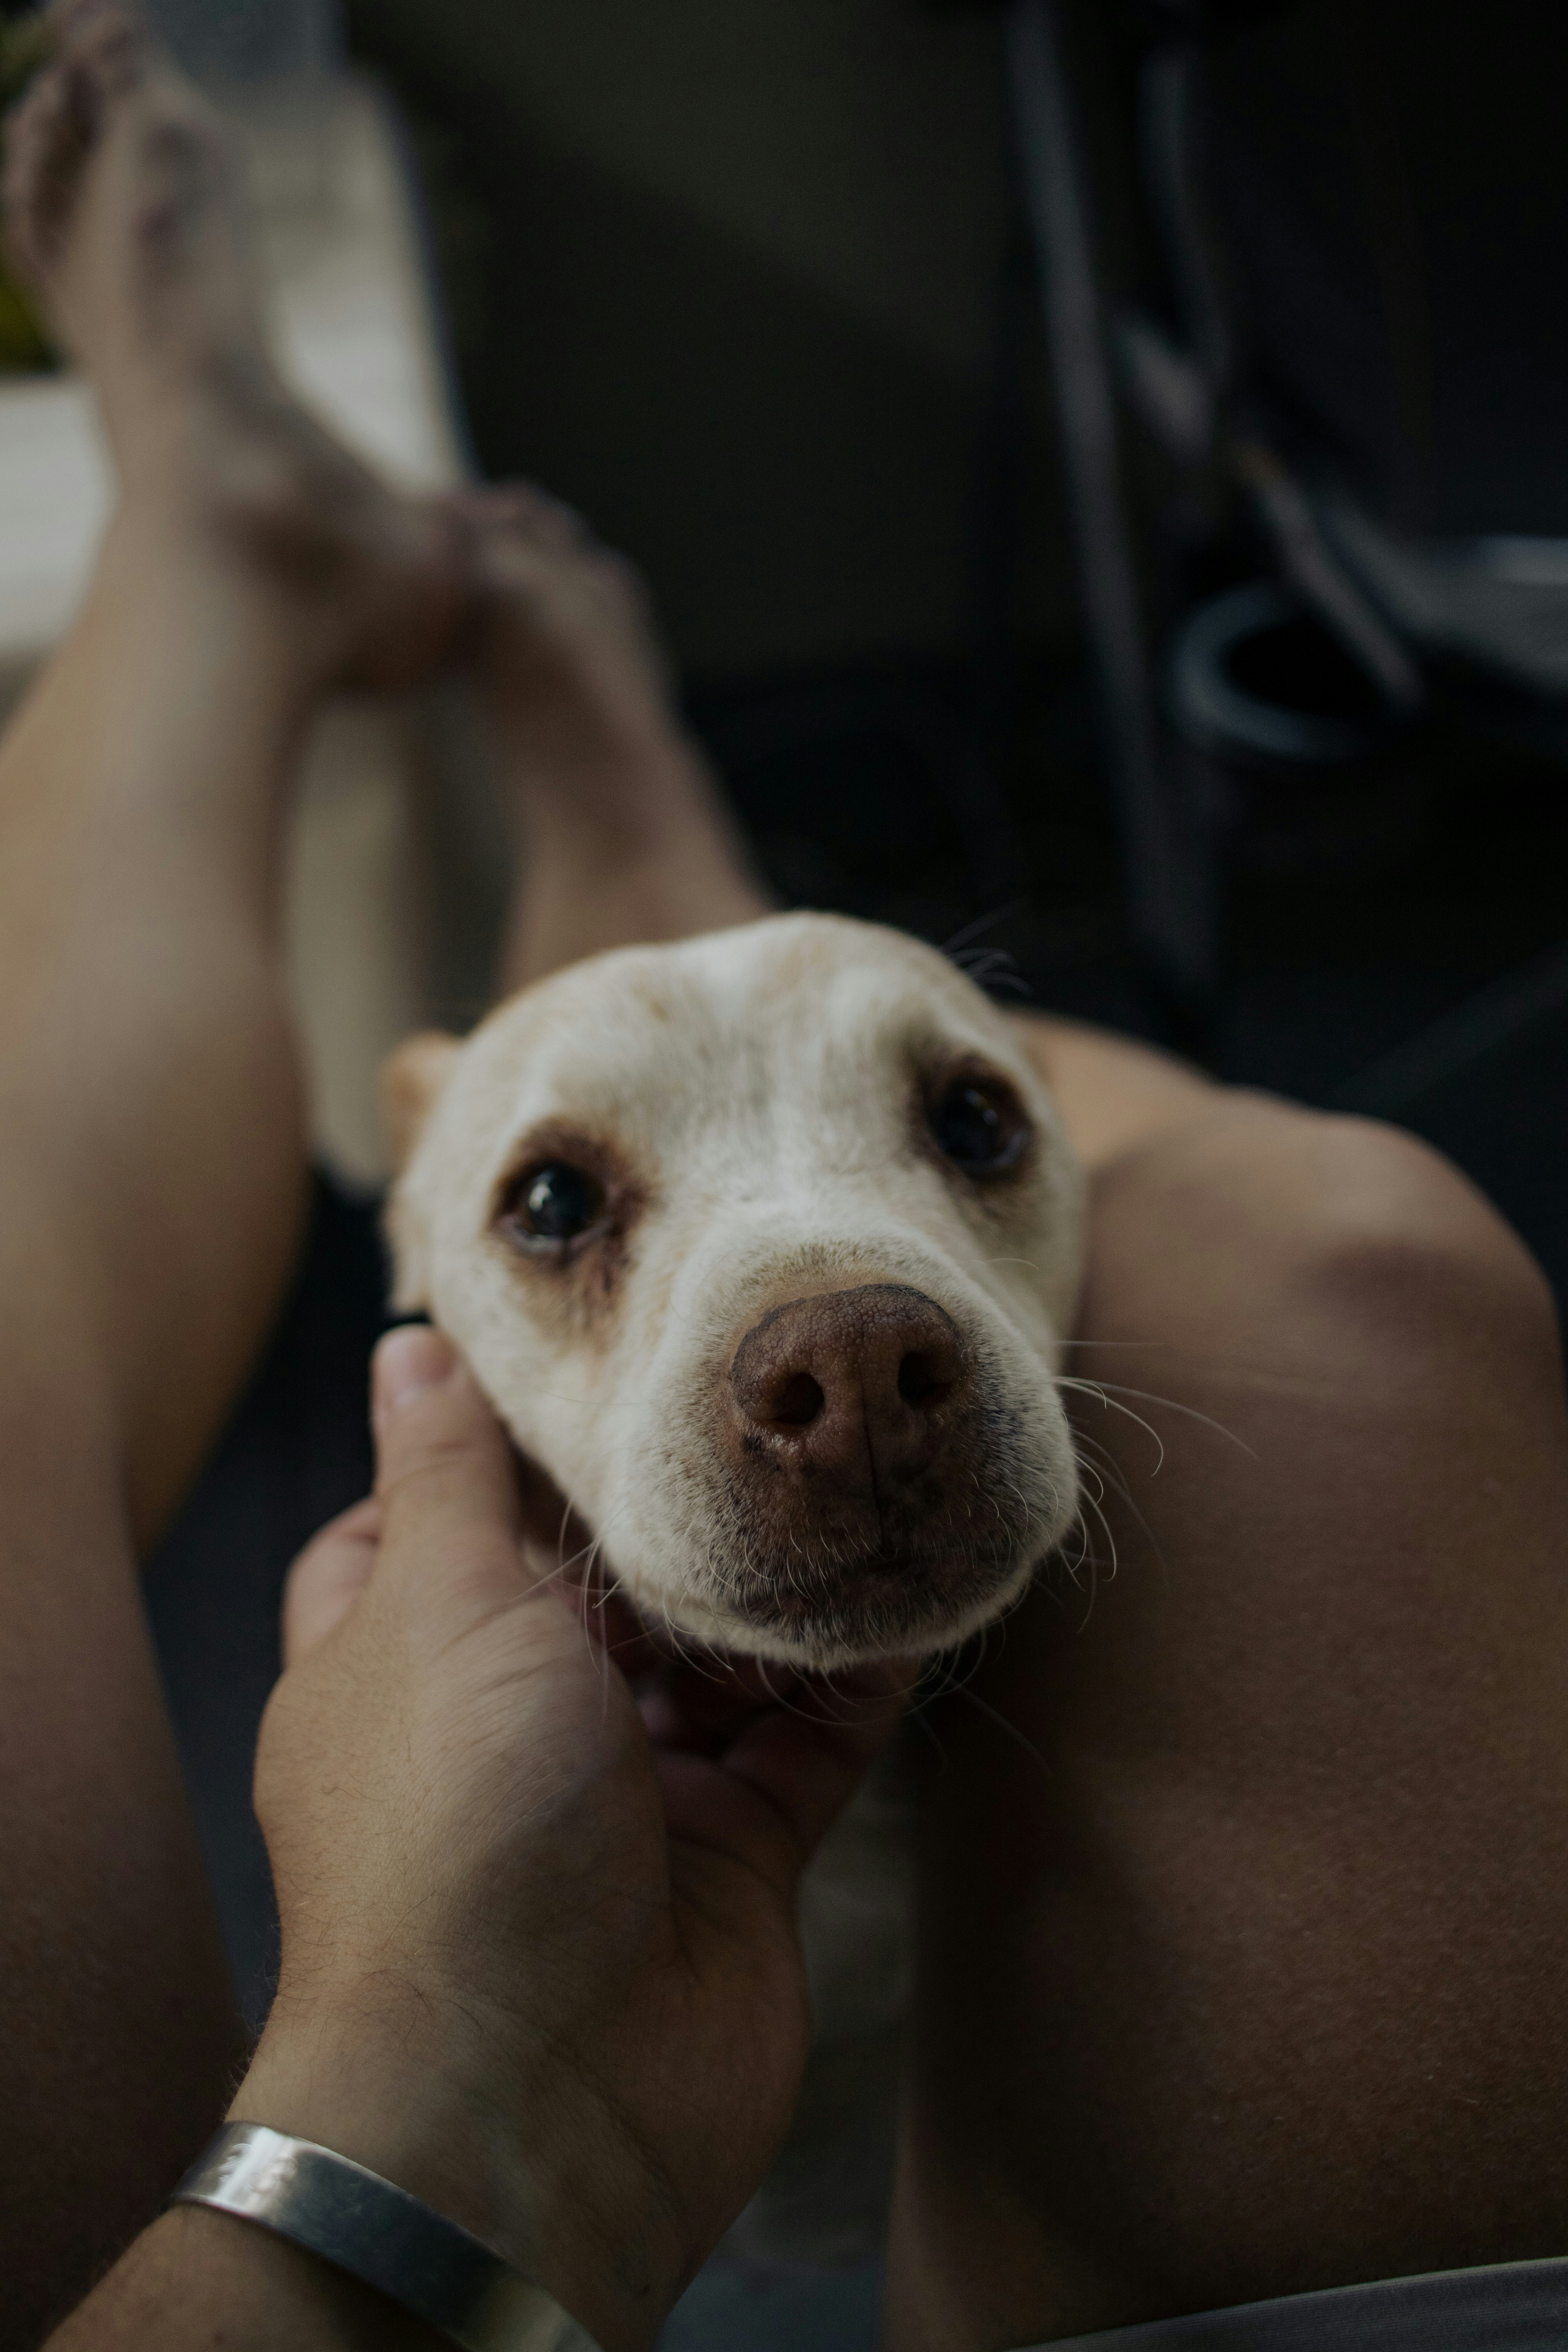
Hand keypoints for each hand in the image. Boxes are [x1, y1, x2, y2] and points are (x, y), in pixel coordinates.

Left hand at [236, 1327, 908, 2351]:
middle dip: (667, 1518)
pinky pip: (806, 1741)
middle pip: (593, 1588)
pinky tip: (898, 1591)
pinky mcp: (733, 1857)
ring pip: (712, 1661)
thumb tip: (408, 1347)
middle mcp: (508, 1725)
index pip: (425, 1532)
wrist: (534, 2092)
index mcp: (397, 1664)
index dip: (492, 1458)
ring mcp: (626, 1795)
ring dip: (771, 1591)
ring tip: (846, 1482)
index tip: (585, 1372)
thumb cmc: (456, 1822)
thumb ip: (444, 1471)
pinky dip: (849, 1676)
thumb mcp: (437, 1599)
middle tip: (762, 1406)